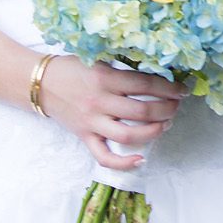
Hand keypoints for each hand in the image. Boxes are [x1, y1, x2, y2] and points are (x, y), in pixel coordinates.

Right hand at [38, 58, 186, 171]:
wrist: (41, 83)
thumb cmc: (72, 68)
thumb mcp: (98, 59)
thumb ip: (122, 67)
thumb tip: (155, 72)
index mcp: (105, 78)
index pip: (145, 84)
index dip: (169, 88)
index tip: (182, 90)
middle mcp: (100, 101)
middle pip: (142, 110)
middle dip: (167, 110)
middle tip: (176, 107)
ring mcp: (92, 122)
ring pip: (128, 134)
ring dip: (153, 131)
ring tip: (165, 125)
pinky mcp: (84, 137)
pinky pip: (104, 156)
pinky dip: (123, 162)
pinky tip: (140, 159)